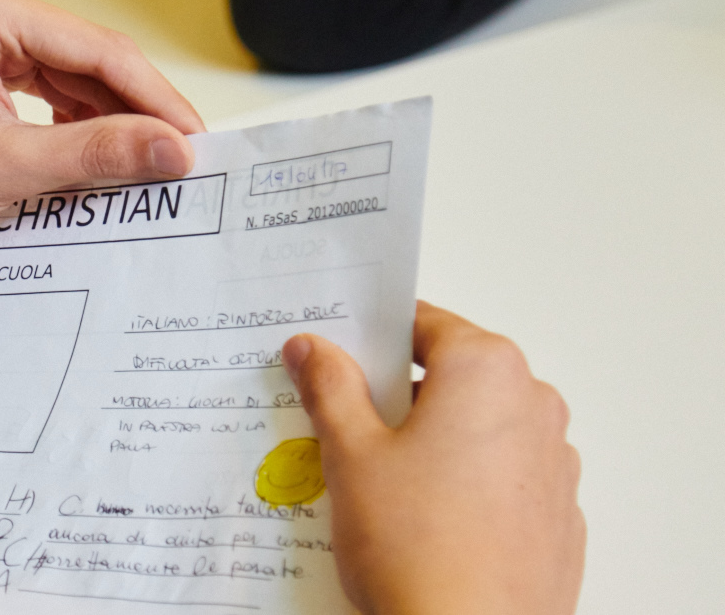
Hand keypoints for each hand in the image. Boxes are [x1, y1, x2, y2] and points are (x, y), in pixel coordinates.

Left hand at [0, 0, 205, 270]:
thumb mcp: (6, 168)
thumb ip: (97, 154)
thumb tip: (176, 149)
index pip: (97, 49)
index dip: (155, 98)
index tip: (196, 140)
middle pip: (91, 61)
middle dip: (138, 112)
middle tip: (186, 159)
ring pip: (75, 81)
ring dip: (112, 124)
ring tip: (154, 166)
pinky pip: (50, 98)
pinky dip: (79, 131)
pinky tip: (107, 162)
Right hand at [283, 301, 584, 614]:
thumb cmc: (415, 547)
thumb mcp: (350, 452)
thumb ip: (329, 386)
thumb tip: (312, 348)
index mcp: (485, 369)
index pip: (421, 323)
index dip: (371, 338)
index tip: (335, 358)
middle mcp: (533, 404)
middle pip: (453, 373)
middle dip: (399, 393)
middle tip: (346, 425)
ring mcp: (554, 462)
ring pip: (479, 425)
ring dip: (434, 438)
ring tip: (382, 484)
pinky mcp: (558, 515)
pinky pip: (503, 475)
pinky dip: (466, 482)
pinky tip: (425, 519)